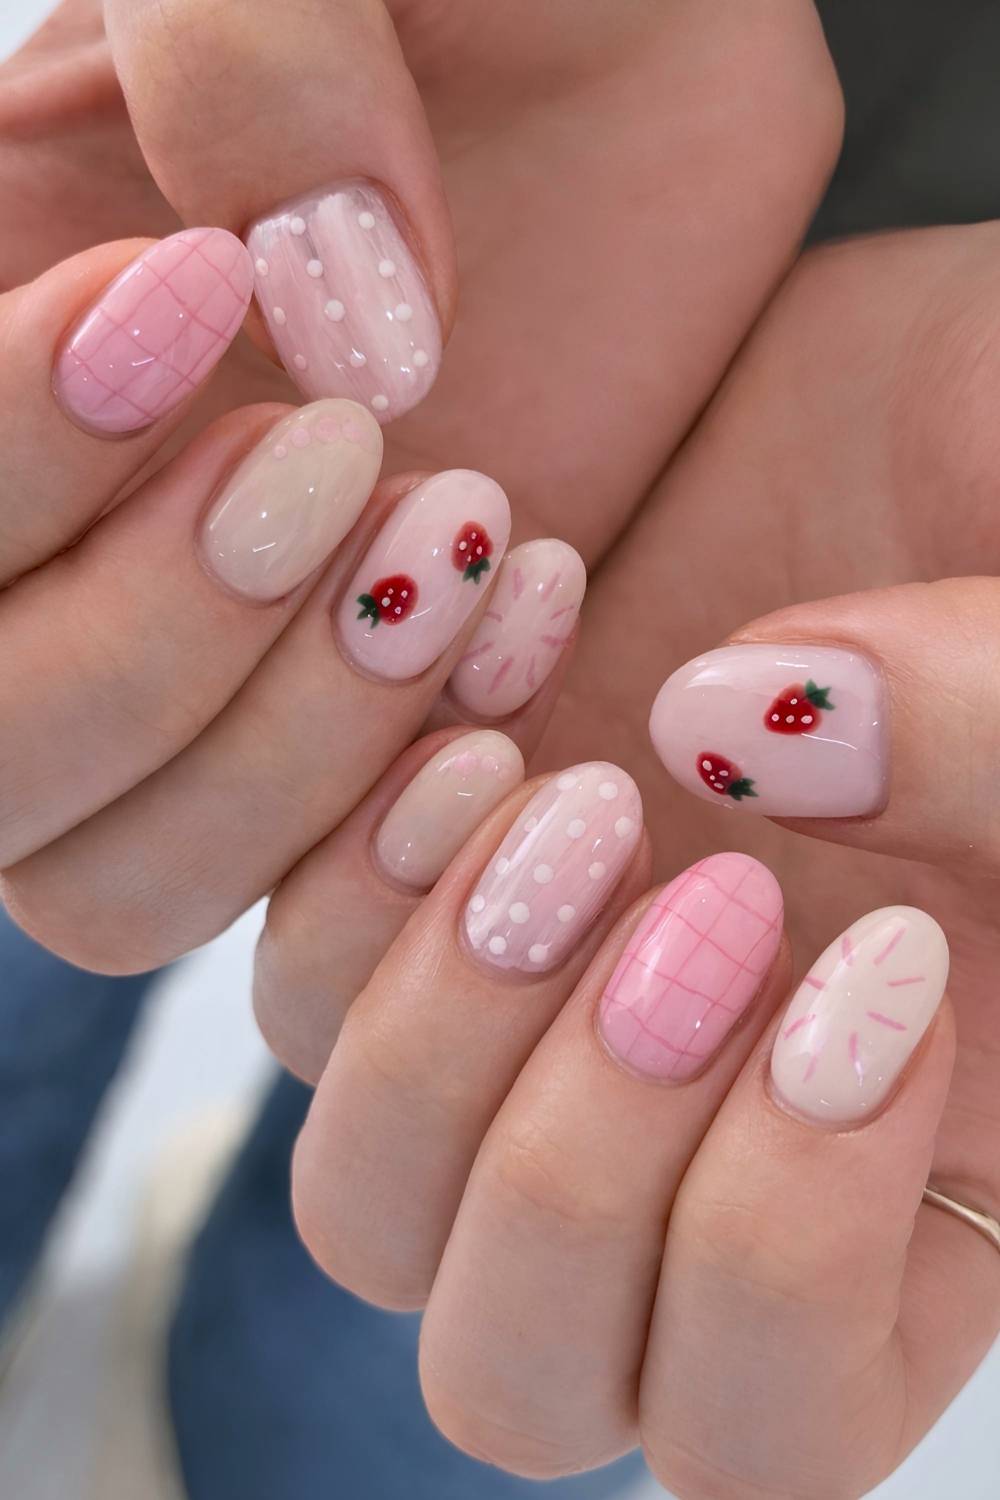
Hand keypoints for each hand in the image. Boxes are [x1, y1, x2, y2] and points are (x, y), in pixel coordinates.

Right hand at [0, 0, 840, 966]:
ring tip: (458, 534)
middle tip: (342, 453)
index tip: (203, 297)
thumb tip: (303, 318)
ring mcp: (193, 675)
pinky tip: (532, 609)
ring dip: (282, 749)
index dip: (5, 456)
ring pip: (113, 875)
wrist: (629, 96)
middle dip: (150, 641)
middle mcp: (55, 556)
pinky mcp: (347, 740)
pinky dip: (406, 810)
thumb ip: (237, 47)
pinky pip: (308, 887)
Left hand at [257, 745, 965, 1499]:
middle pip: (512, 1367)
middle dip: (590, 1150)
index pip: (759, 1428)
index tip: (884, 964)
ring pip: (365, 1205)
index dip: (789, 1233)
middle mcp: (661, 1194)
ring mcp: (517, 1064)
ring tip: (575, 797)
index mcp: (866, 1237)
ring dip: (448, 1019)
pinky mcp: (415, 924)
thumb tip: (721, 721)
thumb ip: (974, 744)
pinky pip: (301, 980)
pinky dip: (360, 863)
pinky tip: (490, 706)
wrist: (873, 565)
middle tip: (716, 897)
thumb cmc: (983, 701)